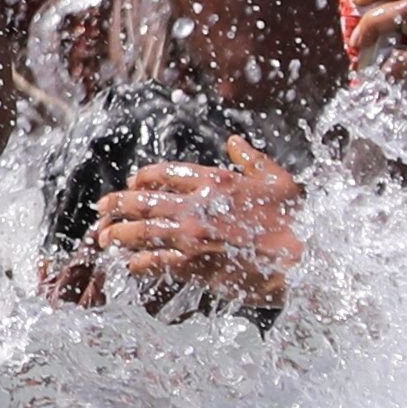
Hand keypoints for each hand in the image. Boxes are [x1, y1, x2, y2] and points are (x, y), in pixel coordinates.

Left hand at [90, 137, 303, 310]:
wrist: (306, 258)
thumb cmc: (297, 220)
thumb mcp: (279, 179)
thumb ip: (252, 159)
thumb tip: (235, 142)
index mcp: (213, 180)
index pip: (161, 174)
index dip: (140, 179)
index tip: (131, 185)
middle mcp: (195, 204)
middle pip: (140, 200)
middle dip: (115, 205)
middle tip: (100, 211)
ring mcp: (191, 235)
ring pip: (139, 231)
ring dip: (115, 234)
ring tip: (103, 238)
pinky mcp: (193, 265)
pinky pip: (153, 261)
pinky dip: (136, 263)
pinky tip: (128, 265)